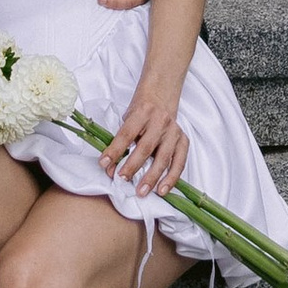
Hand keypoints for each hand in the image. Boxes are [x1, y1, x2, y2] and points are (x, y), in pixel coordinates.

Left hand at [101, 84, 189, 199]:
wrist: (162, 95)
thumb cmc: (142, 109)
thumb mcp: (128, 118)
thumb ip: (120, 141)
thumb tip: (110, 167)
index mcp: (143, 112)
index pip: (126, 134)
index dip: (114, 150)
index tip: (104, 164)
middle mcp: (160, 121)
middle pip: (145, 148)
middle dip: (132, 166)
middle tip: (122, 180)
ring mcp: (174, 132)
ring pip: (163, 158)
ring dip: (152, 177)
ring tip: (141, 192)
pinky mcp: (183, 140)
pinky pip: (179, 163)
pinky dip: (171, 178)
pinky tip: (162, 190)